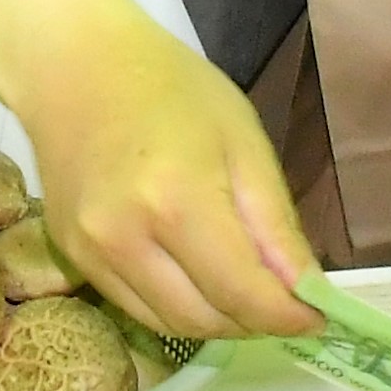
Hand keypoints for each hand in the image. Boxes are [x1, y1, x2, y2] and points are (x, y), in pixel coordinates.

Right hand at [0, 0, 315, 339]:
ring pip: (171, 324)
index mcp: (178, 201)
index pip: (242, 293)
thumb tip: (304, 293)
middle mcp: (126, 238)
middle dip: (255, 321)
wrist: (75, 65)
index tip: (318, 317)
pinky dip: (178, 307)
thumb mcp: (243, 141)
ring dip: (217, 321)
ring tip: (243, 289)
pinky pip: (137, 308)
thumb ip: (274, 223)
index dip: (287, 317)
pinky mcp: (72, 257)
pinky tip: (198, 277)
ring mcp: (91, 253)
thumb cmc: (172, 88)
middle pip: (206, 320)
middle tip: (283, 301)